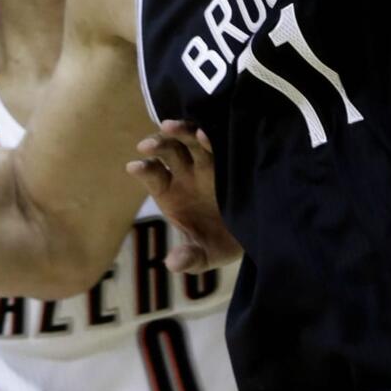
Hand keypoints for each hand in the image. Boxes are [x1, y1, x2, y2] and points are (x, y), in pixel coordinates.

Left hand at [127, 121, 241, 271]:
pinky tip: (205, 133)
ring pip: (189, 139)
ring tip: (169, 127)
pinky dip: (209, 135)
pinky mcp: (229, 156)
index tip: (134, 167)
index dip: (144, 170)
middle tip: (145, 145)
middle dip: (157, 145)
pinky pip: (218, 140)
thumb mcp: (207, 255)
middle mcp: (187, 172)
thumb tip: (172, 264)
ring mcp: (208, 161)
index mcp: (172, 192)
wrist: (256, 230)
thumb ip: (189, 257)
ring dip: (179, 132)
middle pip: (168, 151)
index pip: (153, 175)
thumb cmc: (224, 242)